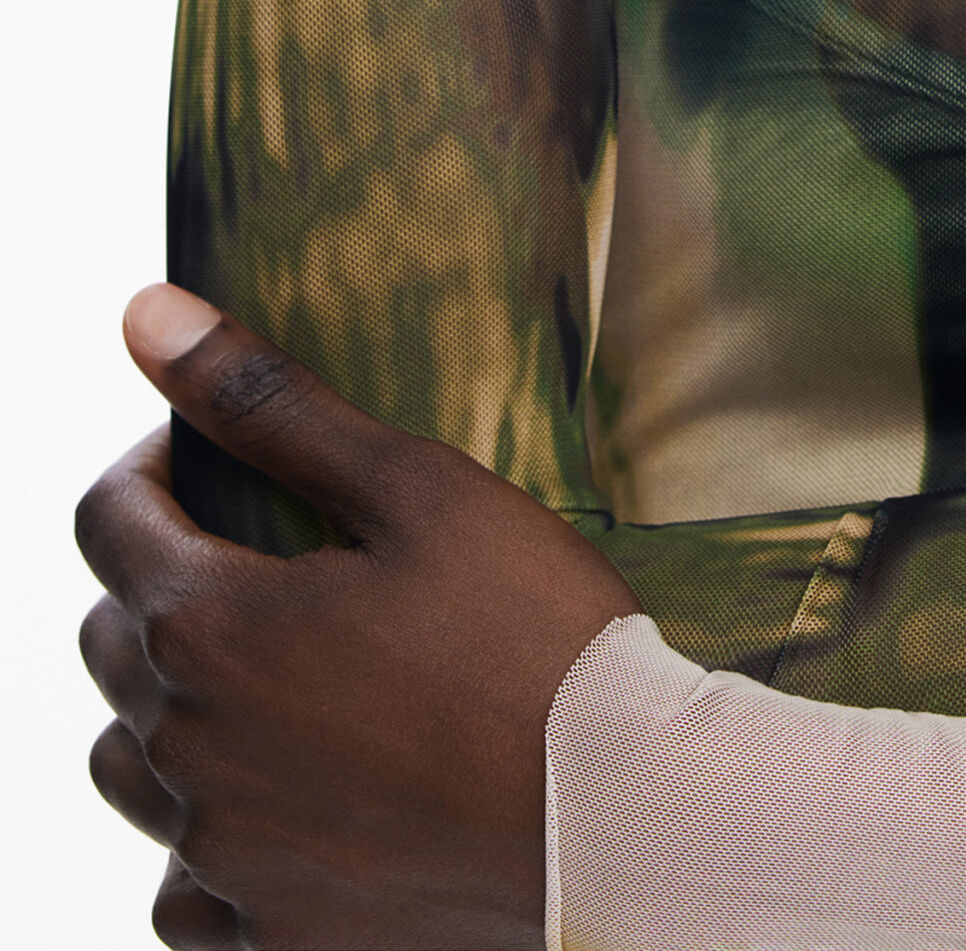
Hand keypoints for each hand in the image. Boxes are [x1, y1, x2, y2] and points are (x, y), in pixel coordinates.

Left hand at [75, 285, 639, 949]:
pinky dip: (213, 838)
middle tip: (269, 562)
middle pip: (110, 642)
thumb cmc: (533, 638)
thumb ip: (269, 404)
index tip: (215, 456)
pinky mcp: (269, 939)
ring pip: (132, 771)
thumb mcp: (415, 488)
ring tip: (278, 679)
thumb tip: (143, 314)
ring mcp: (222, 860)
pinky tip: (294, 798)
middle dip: (164, 580)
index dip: (153, 465)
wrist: (623, 821)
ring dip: (173, 713)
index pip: (106, 520)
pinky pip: (186, 889)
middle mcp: (186, 754)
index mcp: (207, 628)